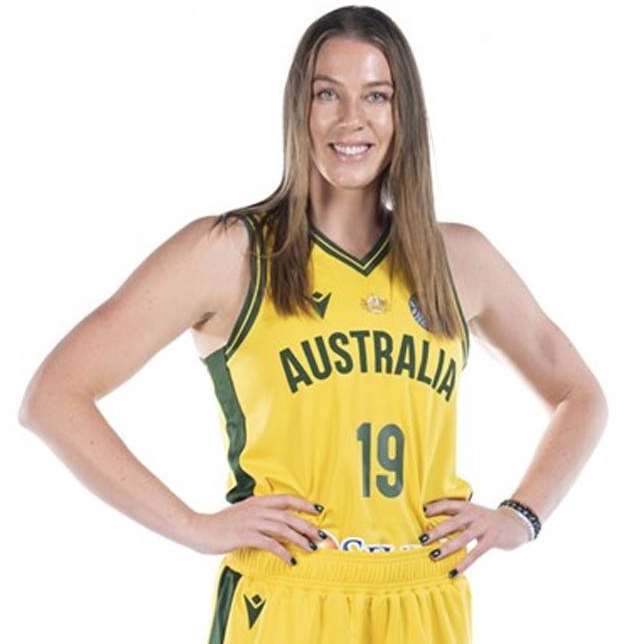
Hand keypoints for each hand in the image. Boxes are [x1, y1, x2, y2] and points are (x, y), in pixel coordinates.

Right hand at [185, 494, 328, 565]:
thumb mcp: (243, 513)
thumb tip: (277, 521)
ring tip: (311, 548)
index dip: (303, 503)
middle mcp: (257, 509)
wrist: (199, 529)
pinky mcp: (246, 535)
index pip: (286, 499)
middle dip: (307, 525)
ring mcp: (252, 521)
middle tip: (321, 535)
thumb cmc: (221, 524)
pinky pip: (270, 543)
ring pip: (283, 528)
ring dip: (299, 538)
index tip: (318, 510)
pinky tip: (290, 560)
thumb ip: (258, 513)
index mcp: (257, 501)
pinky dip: (282, 552)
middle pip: (289, 515)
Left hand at [419, 497, 531, 574]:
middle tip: (421, 539)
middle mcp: (474, 514)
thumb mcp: (473, 513)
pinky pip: (475, 553)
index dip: (435, 507)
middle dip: (436, 531)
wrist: (515, 522)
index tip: (421, 513)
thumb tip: (433, 526)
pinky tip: (454, 572)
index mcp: (467, 506)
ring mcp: (483, 526)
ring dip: (446, 547)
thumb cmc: (487, 520)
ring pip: (462, 538)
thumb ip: (457, 517)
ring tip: (433, 555)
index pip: (448, 504)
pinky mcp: (491, 539)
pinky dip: (464, 563)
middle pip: (452, 522)